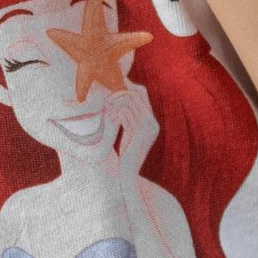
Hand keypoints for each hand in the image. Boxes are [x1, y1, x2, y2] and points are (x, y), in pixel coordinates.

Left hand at [102, 64, 161, 181]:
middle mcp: (152, 123)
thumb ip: (129, 119)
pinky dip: (116, 113)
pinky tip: (109, 116)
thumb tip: (120, 102)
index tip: (114, 84)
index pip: (142, 94)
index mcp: (152, 122)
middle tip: (106, 95)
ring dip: (115, 102)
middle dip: (120, 92)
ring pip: (130, 103)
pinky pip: (127, 115)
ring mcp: (148, 129)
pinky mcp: (140, 135)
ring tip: (105, 105)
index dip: (128, 86)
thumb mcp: (130, 134)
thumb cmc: (127, 154)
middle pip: (136, 95)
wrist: (129, 174)